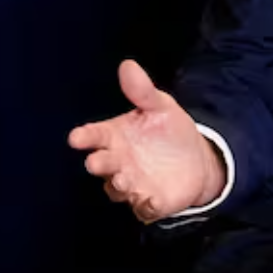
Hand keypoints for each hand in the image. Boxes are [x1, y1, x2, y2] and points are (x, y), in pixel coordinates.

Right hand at [68, 60, 225, 222]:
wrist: (196, 159)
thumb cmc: (168, 130)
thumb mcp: (159, 106)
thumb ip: (142, 91)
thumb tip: (128, 65)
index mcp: (114, 136)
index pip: (94, 135)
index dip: (84, 137)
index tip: (76, 138)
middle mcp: (118, 161)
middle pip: (101, 164)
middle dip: (98, 163)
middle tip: (96, 162)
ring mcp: (131, 183)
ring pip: (117, 188)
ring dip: (118, 186)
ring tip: (124, 180)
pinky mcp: (149, 202)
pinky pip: (143, 208)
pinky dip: (145, 207)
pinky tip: (151, 200)